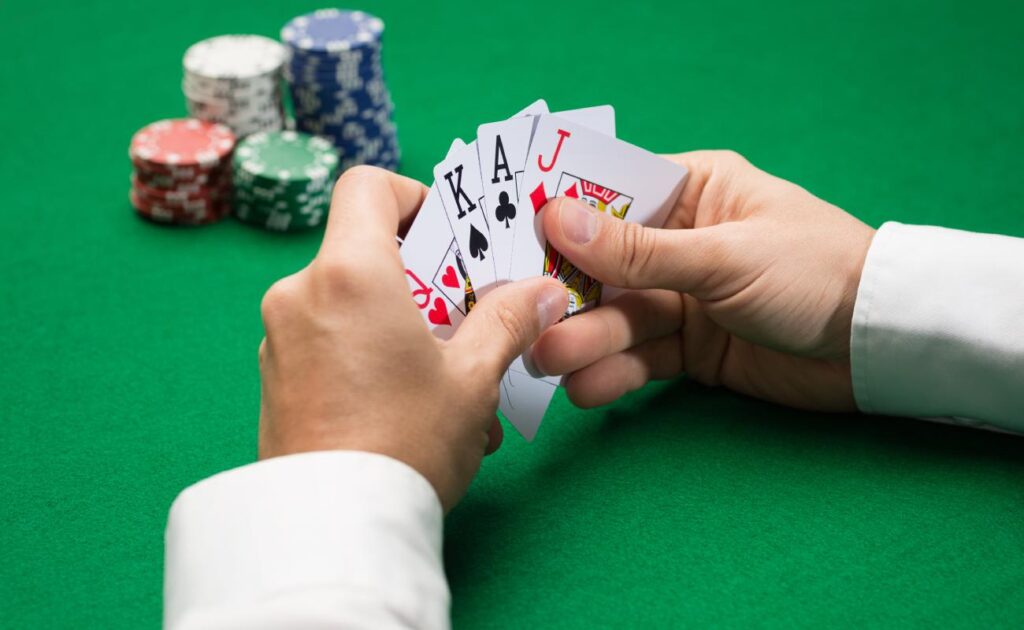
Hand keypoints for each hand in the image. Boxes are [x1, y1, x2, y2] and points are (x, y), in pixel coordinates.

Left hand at [257, 166, 566, 510]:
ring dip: (404, 331)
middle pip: (366, 252)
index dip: (413, 196)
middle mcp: (301, 293)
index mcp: (348, 273)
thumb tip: (545, 292)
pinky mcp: (276, 378)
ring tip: (450, 389)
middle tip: (465, 323)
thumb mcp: (472, 377)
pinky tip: (412, 413)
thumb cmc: (404, 443)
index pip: (367, 186)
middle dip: (424, 283)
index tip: (449, 238)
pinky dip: (371, 360)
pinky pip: (330, 345)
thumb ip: (507, 321)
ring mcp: (281, 337)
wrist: (331, 531)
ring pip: (352, 306)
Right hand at [530, 151, 874, 411]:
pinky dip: (614, 373)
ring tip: (551, 363)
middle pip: (603, 265)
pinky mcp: (690, 349)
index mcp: (692, 191)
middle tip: (525, 318)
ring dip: (584, 339)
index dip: (560, 219)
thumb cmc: (814, 272)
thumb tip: (557, 218)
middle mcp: (679, 241)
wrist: (880, 348)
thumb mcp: (724, 256)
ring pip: (617, 316)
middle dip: (566, 293)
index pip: (610, 197)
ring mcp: (682, 298)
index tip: (510, 240)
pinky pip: (640, 358)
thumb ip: (639, 250)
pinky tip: (587, 389)